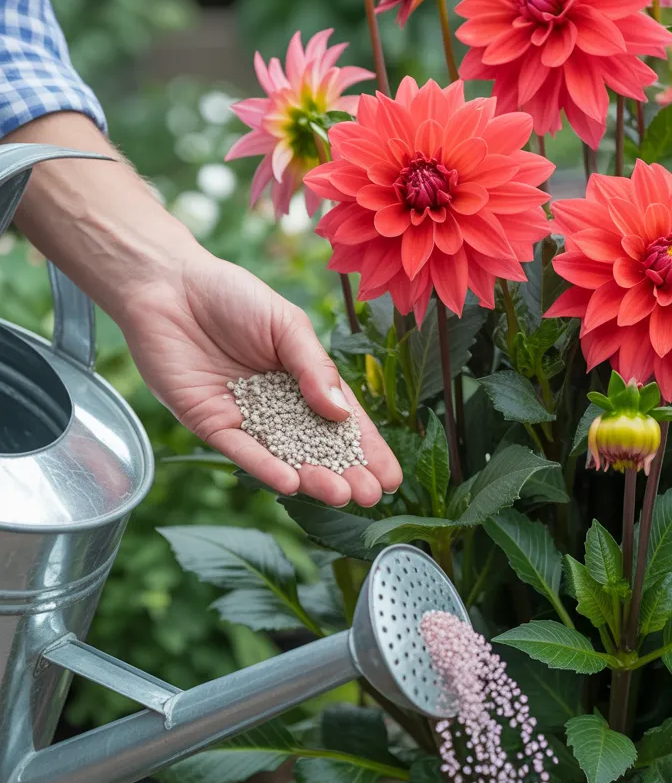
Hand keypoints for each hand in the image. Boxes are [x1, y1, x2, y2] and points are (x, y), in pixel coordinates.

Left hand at [119, 245, 402, 506]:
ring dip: (311, 478)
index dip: (366, 448)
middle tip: (370, 496)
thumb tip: (341, 412)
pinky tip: (291, 482)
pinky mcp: (210, 423)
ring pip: (283, 455)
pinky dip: (265, 467)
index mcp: (303, 378)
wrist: (170, 286)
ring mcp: (245, 417)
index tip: (390, 476)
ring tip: (340, 495)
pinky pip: (241, 451)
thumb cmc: (232, 296)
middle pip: (317, 446)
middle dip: (345, 472)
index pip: (342, 420)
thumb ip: (314, 367)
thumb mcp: (287, 324)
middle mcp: (277, 405)